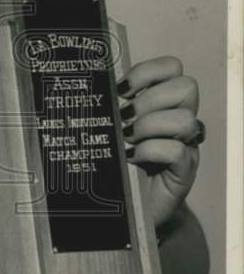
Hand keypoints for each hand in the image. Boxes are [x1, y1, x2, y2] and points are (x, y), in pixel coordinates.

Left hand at [117, 56, 201, 227]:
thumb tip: (86, 85)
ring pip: (186, 119)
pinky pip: (177, 150)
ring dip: (149, 127)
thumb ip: (108, 106)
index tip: (121, 90)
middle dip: (149, 100)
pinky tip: (132, 157)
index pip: (172, 67)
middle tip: (124, 119)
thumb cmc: (116, 163)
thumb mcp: (109, 128)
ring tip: (127, 140)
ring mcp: (185, 145)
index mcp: (162, 102)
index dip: (147, 72)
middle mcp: (179, 119)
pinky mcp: (184, 171)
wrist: (125, 206)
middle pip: (186, 87)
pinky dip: (150, 151)